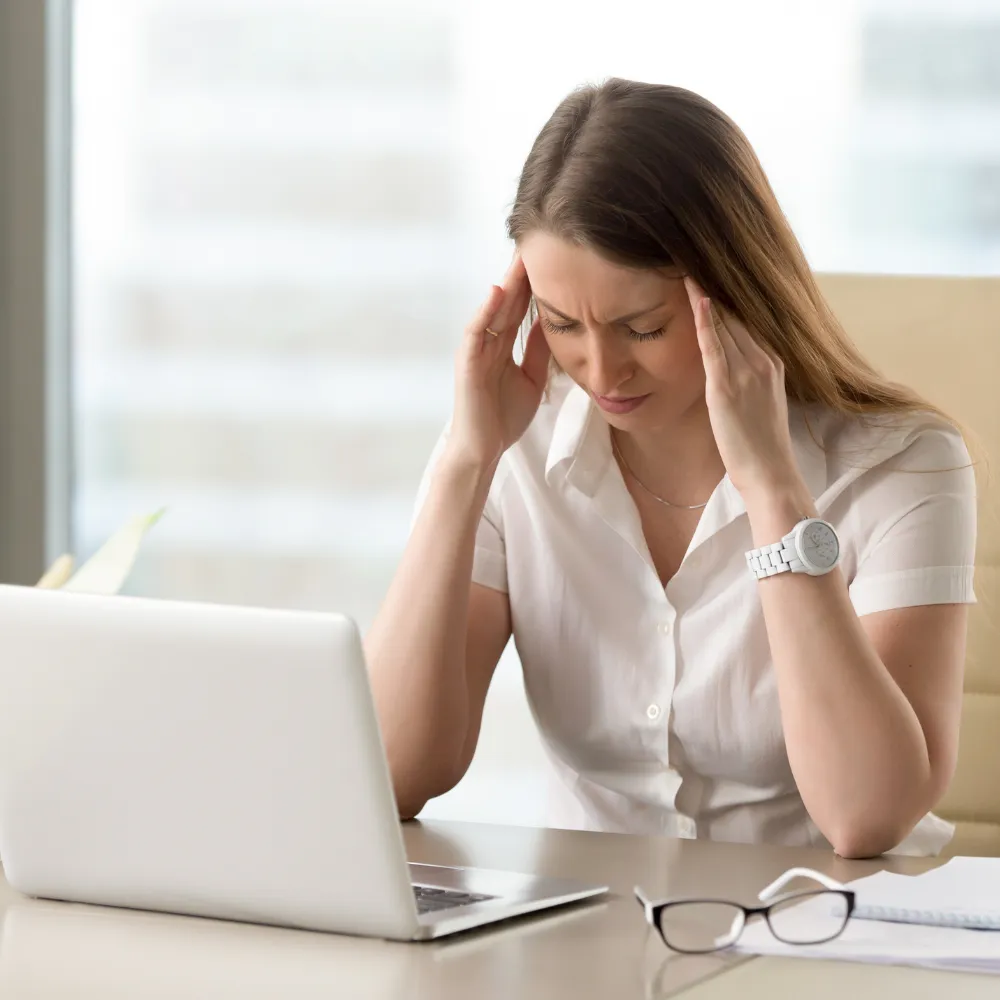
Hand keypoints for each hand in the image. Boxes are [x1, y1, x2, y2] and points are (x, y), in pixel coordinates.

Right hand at [446, 255, 550, 468]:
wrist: (483, 450)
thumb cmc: (503, 418)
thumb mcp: (532, 378)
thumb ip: (538, 350)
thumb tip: (555, 321)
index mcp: (503, 346)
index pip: (520, 306)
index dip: (535, 282)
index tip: (553, 257)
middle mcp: (488, 343)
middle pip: (508, 301)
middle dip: (522, 272)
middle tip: (538, 241)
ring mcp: (476, 351)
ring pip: (493, 309)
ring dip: (507, 283)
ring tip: (521, 256)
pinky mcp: (467, 364)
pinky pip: (476, 332)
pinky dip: (486, 311)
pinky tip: (499, 291)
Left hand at [684, 277, 804, 501]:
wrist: (771, 473)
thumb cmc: (761, 446)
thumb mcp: (759, 403)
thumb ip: (747, 380)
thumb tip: (725, 368)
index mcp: (771, 363)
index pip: (745, 322)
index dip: (725, 299)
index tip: (707, 275)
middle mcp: (762, 361)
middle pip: (735, 315)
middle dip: (712, 289)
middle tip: (691, 259)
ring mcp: (746, 372)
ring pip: (724, 324)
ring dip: (703, 296)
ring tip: (685, 268)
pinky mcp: (726, 388)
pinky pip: (714, 346)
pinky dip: (704, 320)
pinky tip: (693, 298)